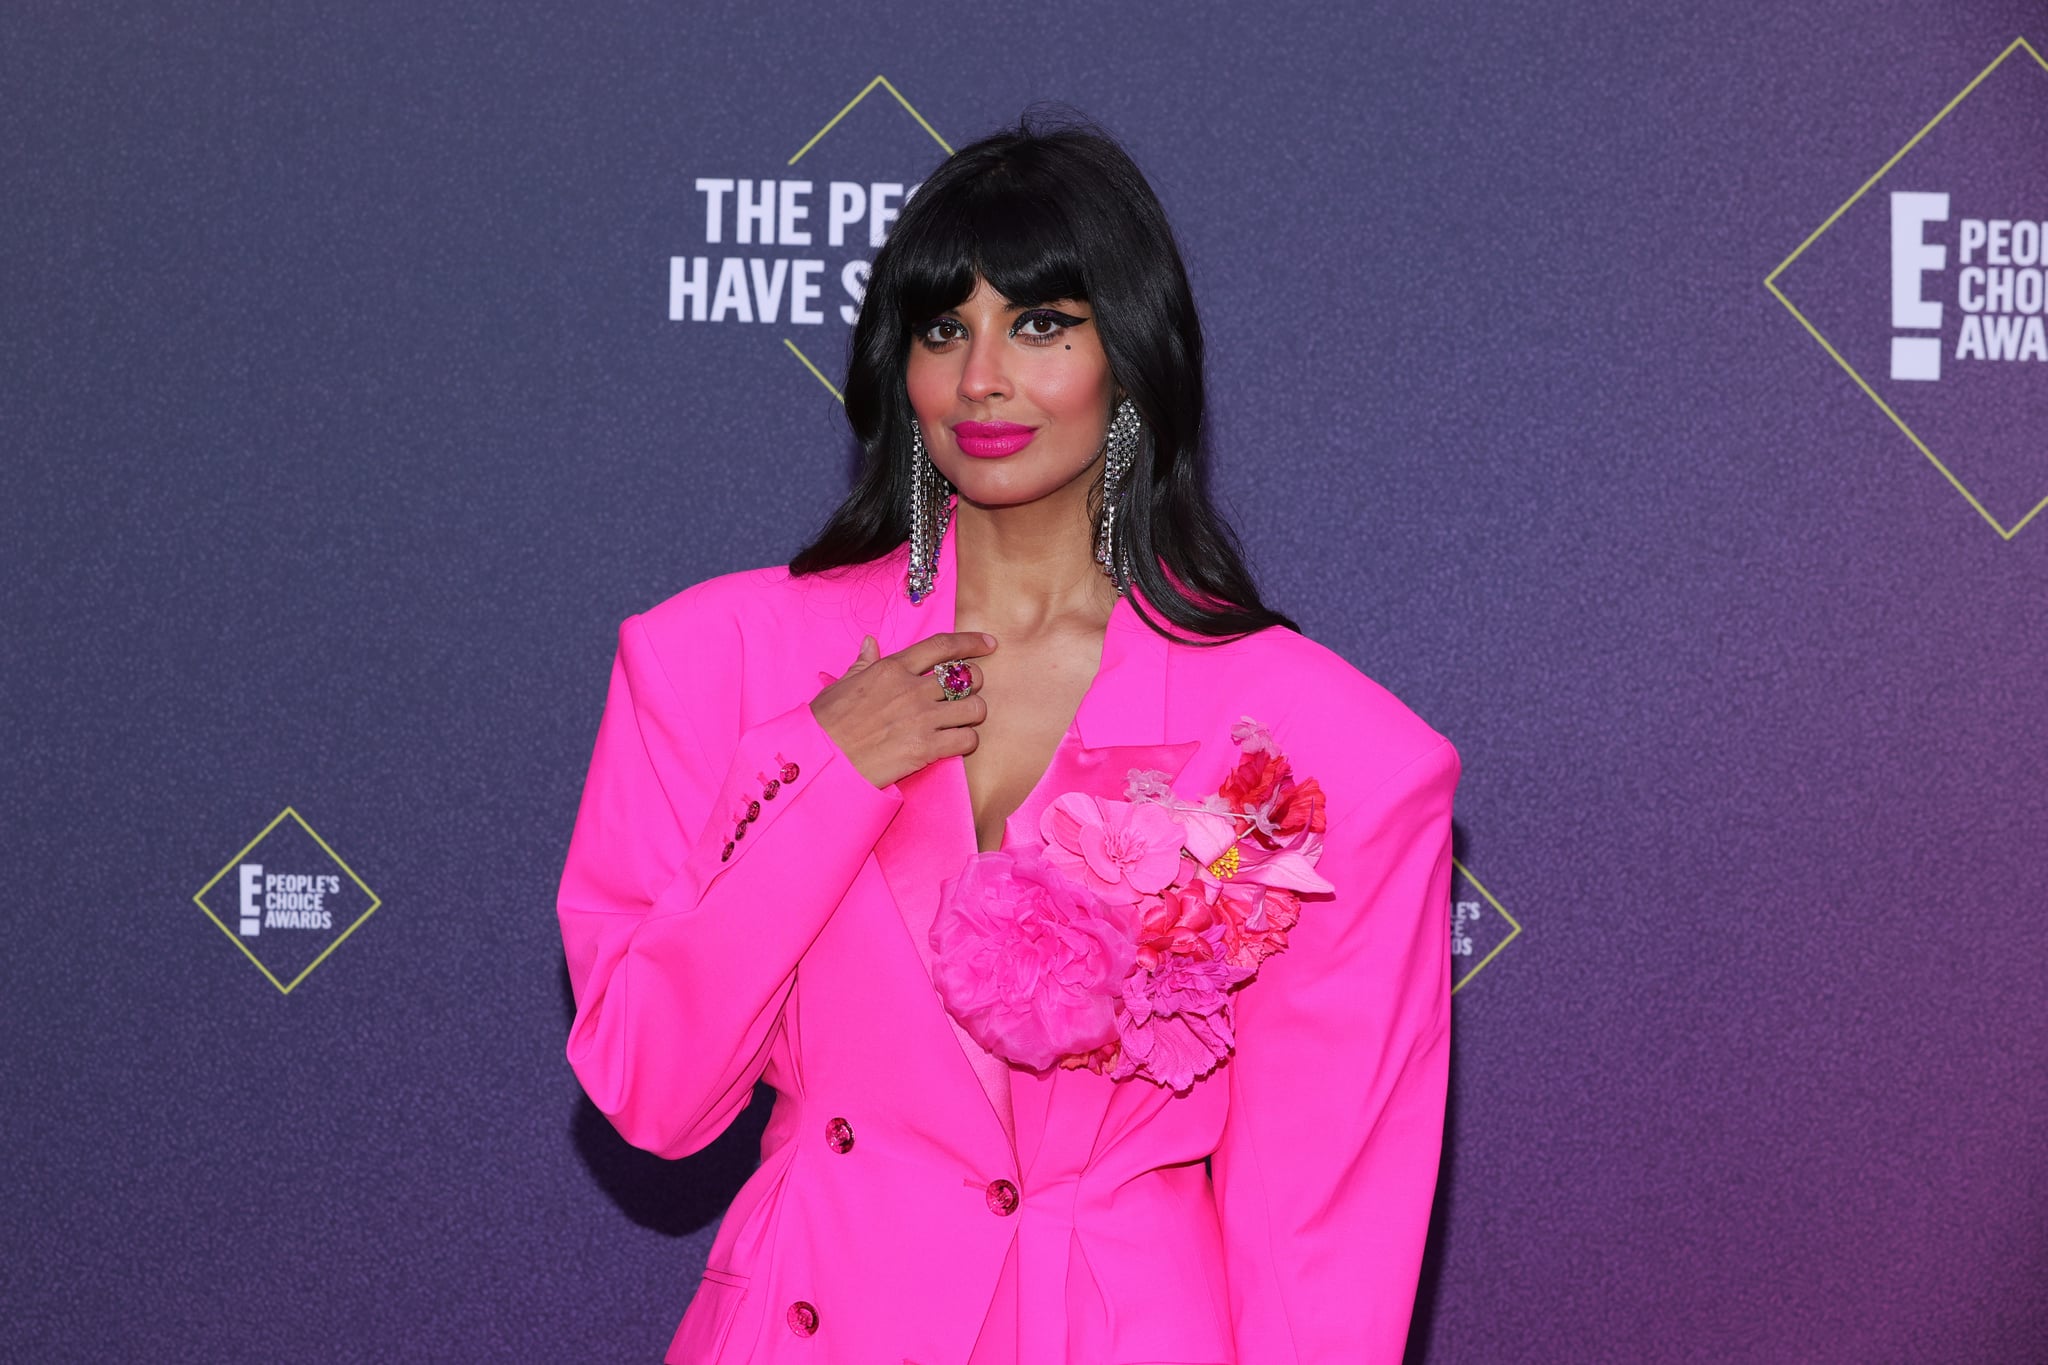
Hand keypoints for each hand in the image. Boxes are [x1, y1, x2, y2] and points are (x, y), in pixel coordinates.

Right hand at [810, 631, 996, 789]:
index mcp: (892, 669)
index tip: (988, 644)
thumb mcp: (842, 684)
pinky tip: (955, 743)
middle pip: (967, 677)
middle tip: (967, 694)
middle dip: (974, 684)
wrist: (822, 758)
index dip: (971, 642)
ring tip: (962, 721)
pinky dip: (967, 740)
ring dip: (974, 714)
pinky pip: (967, 739)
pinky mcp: (926, 748)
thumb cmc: (827, 723)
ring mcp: (921, 718)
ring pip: (975, 708)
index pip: (942, 646)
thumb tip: (870, 643)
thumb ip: (863, 663)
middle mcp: (912, 689)